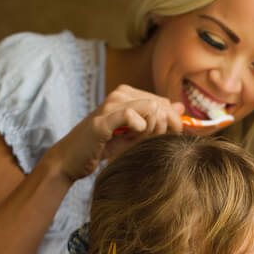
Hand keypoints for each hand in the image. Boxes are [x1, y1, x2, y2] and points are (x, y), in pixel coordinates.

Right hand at [44, 84, 184, 182]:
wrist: (72, 159)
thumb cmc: (104, 147)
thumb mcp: (136, 134)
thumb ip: (158, 119)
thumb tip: (181, 107)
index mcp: (128, 94)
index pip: (165, 103)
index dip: (172, 124)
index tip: (163, 139)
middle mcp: (120, 94)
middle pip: (162, 107)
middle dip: (162, 129)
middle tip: (146, 143)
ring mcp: (110, 105)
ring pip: (152, 110)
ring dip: (150, 132)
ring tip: (134, 142)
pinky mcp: (102, 121)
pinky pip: (132, 116)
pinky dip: (138, 130)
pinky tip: (128, 138)